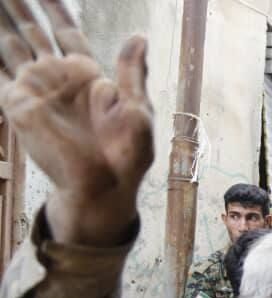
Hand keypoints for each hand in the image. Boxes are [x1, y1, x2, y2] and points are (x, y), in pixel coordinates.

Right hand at [0, 3, 153, 245]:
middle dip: (18, 8)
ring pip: (9, 44)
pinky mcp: (18, 105)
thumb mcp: (138, 109)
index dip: (54, 7)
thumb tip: (138, 37)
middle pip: (32, 31)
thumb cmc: (127, 154)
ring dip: (2, 23)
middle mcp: (57, 78)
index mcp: (87, 75)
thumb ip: (131, 71)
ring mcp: (35, 89)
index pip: (65, 30)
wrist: (105, 186)